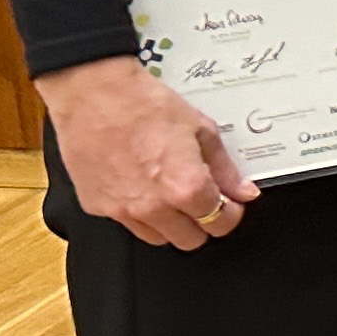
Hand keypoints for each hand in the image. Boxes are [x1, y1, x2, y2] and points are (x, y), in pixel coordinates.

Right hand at [39, 55, 257, 249]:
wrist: (93, 95)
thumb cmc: (144, 105)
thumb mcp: (200, 129)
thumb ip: (225, 168)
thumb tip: (243, 191)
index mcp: (186, 188)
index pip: (221, 223)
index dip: (231, 212)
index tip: (230, 202)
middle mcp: (154, 208)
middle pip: (191, 240)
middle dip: (203, 222)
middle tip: (203, 198)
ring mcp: (123, 211)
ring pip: (159, 238)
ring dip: (171, 223)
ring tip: (170, 192)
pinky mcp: (97, 207)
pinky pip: (127, 223)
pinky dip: (139, 213)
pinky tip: (140, 185)